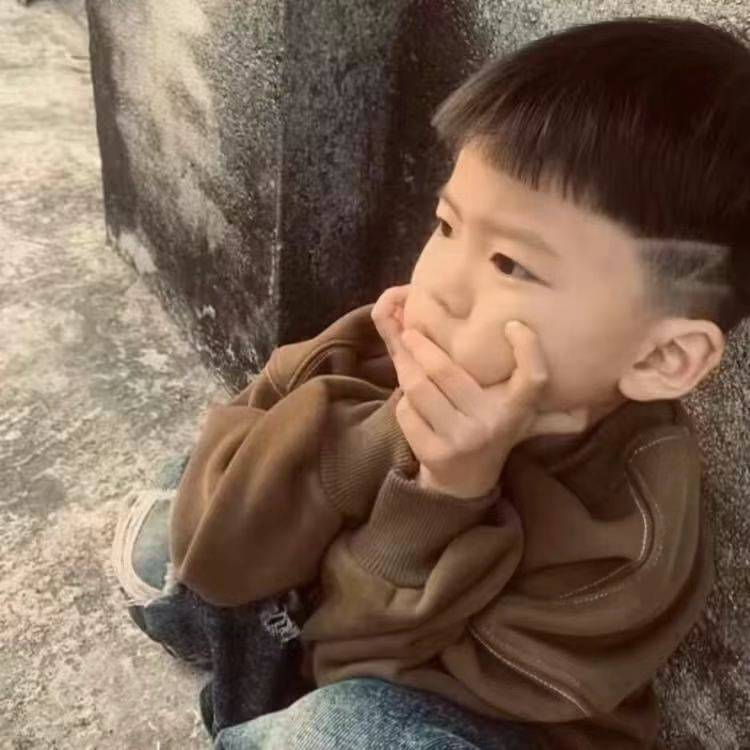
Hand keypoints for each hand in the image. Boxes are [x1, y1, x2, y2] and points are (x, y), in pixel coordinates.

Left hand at [371, 287, 589, 498]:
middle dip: (423, 346)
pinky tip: (406, 394)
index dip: (528, 350)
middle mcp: (491, 425)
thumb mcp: (518, 416)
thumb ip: (536, 395)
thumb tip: (572, 385)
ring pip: (419, 389)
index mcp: (516, 411)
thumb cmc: (491, 431)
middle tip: (411, 330)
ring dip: (406, 367)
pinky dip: (402, 399)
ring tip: (402, 351)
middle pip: (446, 372)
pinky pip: (407, 412)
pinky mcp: (433, 453)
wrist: (465, 483)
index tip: (513, 325)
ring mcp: (461, 441)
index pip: (533, 380)